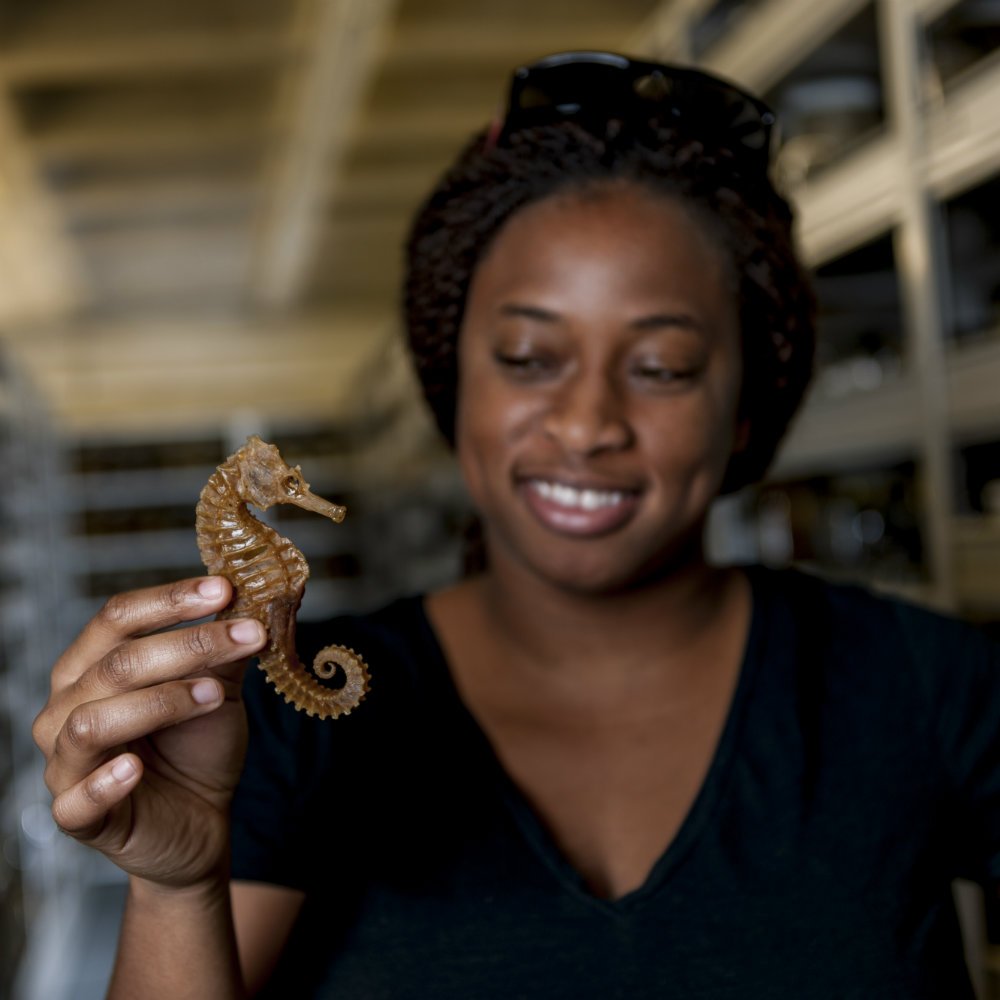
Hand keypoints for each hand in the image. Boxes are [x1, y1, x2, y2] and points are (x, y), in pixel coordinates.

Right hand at [32, 576, 267, 888]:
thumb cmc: (196, 747)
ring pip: (92, 721)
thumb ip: (224, 650)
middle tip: (248, 635)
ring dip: (160, 701)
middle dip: (187, 644)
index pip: (117, 618)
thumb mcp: (218, 689)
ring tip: (215, 694)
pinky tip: (135, 767)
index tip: (225, 588)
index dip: (170, 600)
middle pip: (115, 664)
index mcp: (91, 667)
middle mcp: (67, 708)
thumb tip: (250, 598)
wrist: (200, 818)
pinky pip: (76, 799)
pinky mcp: (78, 816)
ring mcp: (65, 763)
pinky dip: (104, 780)